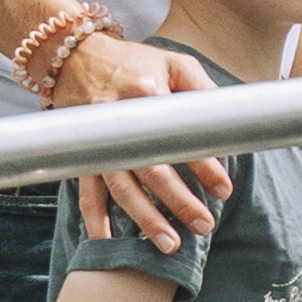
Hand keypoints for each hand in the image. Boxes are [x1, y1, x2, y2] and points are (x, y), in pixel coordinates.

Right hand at [45, 24, 237, 250]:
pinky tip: (106, 242)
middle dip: (178, 202)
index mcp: (144, 94)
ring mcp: (96, 141)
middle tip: (204, 225)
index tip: (224, 189)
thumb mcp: (174, 62)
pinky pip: (86, 192)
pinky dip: (94, 219)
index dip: (204, 166)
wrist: (74, 56)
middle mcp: (117, 122)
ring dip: (143, 219)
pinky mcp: (82, 154)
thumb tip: (226, 124)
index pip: (178, 138)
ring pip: (119, 188)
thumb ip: (202, 90)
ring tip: (168, 244)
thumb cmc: (133, 62)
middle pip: (149, 170)